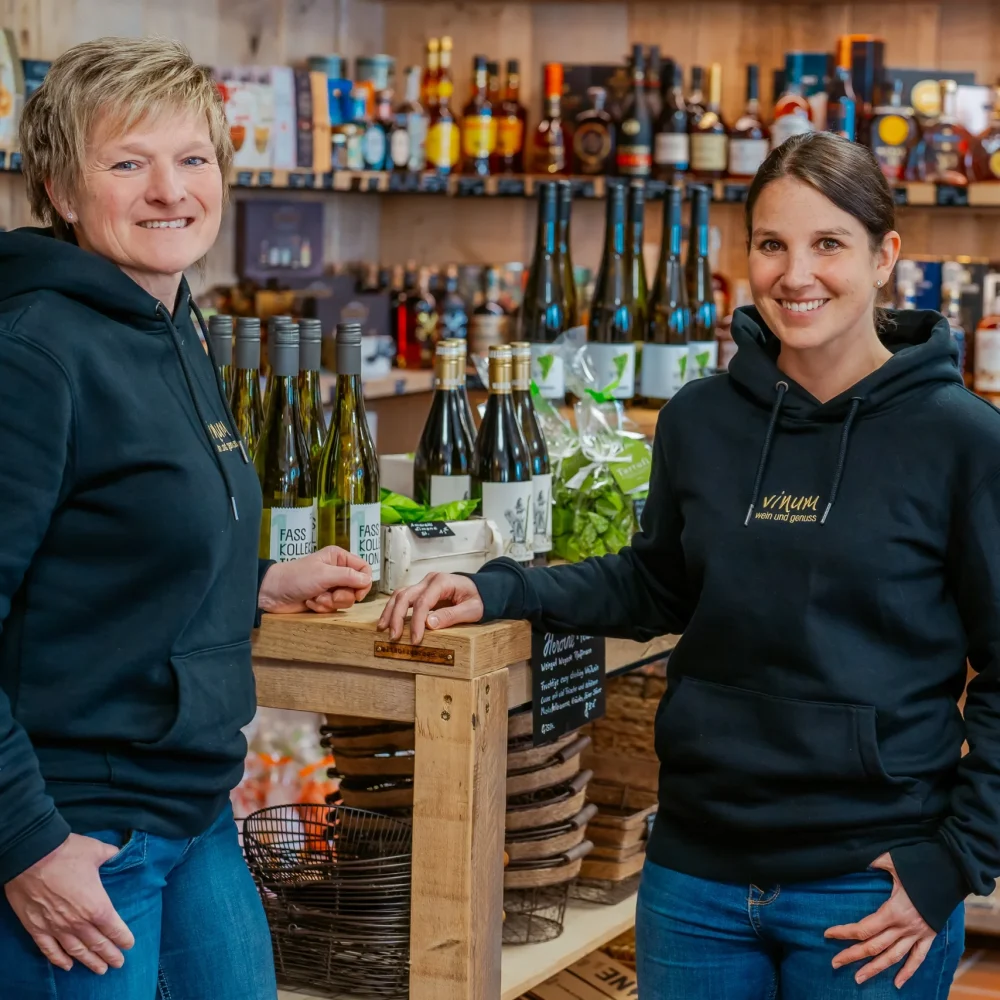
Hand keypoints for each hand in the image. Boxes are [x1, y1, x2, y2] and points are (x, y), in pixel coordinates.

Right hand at [4, 834, 134, 973]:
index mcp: (97, 905)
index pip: (114, 928)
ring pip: (76, 951)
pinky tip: (67, 966)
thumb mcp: (97, 851)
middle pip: (98, 944)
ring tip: (100, 970)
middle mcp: (78, 922)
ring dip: (89, 961)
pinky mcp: (36, 928)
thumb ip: (111, 855)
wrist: (31, 856)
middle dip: (110, 954)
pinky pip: (49, 950)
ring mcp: (56, 928)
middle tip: (118, 963)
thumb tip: (117, 853)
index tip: (129, 945)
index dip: (123, 938)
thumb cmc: (67, 853)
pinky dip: (59, 960)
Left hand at [259, 546, 371, 613]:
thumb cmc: (296, 578)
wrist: (273, 593)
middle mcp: (337, 571)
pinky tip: (310, 603)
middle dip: (342, 596)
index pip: (364, 569)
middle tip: (330, 596)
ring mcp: (330, 587)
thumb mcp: (324, 574)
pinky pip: (333, 608)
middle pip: (356, 588)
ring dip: (330, 602)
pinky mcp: (323, 600)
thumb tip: (368, 580)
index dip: (364, 583)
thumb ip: (349, 577)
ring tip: (316, 598)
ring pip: (345, 600)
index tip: (358, 594)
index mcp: (339, 558)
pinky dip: (322, 607)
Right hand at [377, 572, 483, 643]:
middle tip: (394, 637)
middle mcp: (430, 580)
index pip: (423, 602)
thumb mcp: (472, 610)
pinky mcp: (422, 591)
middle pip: (406, 595)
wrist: (484, 590)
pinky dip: (394, 609)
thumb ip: (452, 616)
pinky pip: (404, 598)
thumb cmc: (480, 599)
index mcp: (442, 581)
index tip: (415, 640)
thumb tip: (429, 624)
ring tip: (383, 629)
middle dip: (397, 617)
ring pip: (400, 595)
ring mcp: (424, 584)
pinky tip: (389, 621)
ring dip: (390, 612)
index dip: (417, 622)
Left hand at [825, 853, 936, 988]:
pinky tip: (897, 983)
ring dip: (875, 969)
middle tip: (835, 963)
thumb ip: (873, 862)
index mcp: (893, 911)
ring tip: (858, 979)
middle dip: (852, 955)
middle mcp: (904, 927)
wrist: (951, 874)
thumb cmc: (920, 866)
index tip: (828, 934)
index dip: (844, 932)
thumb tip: (855, 857)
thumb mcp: (893, 861)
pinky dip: (908, 972)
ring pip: (893, 957)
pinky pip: (918, 958)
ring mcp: (918, 934)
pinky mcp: (929, 936)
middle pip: (874, 946)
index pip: (864, 928)